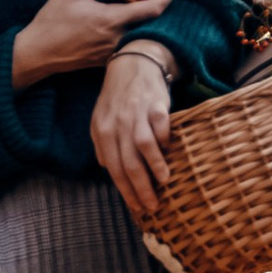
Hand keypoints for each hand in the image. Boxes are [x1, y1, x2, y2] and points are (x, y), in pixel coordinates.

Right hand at [9, 0, 171, 89]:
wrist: (37, 54)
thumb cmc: (51, 22)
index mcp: (113, 21)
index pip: (153, 9)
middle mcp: (118, 39)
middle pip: (150, 23)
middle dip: (154, 6)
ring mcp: (112, 53)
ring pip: (138, 35)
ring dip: (141, 21)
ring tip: (137, 4)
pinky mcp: (104, 62)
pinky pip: (124, 46)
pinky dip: (128, 33)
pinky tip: (119, 23)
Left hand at [92, 43, 173, 222]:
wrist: (132, 64)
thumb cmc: (117, 97)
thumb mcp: (101, 119)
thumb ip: (102, 144)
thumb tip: (107, 168)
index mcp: (104, 133)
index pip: (114, 170)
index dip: (126, 191)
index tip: (137, 208)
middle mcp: (118, 126)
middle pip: (129, 164)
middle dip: (141, 188)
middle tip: (153, 206)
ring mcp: (137, 115)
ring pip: (144, 147)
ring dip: (155, 167)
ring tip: (164, 182)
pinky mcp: (156, 104)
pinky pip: (161, 126)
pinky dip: (165, 139)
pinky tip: (170, 151)